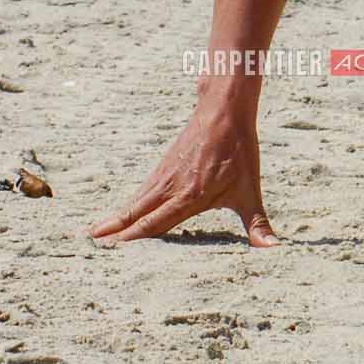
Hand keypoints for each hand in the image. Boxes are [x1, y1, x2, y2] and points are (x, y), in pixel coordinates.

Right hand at [90, 92, 276, 246]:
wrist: (224, 111)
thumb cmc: (239, 151)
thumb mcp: (250, 190)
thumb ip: (257, 222)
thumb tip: (274, 248)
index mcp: (189, 197)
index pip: (155, 224)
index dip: (132, 239)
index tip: (110, 252)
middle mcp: (170, 188)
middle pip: (136, 214)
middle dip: (113, 232)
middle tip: (89, 247)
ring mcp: (163, 176)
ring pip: (135, 202)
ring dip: (115, 219)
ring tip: (94, 234)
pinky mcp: (163, 167)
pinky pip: (141, 191)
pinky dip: (128, 205)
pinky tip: (121, 213)